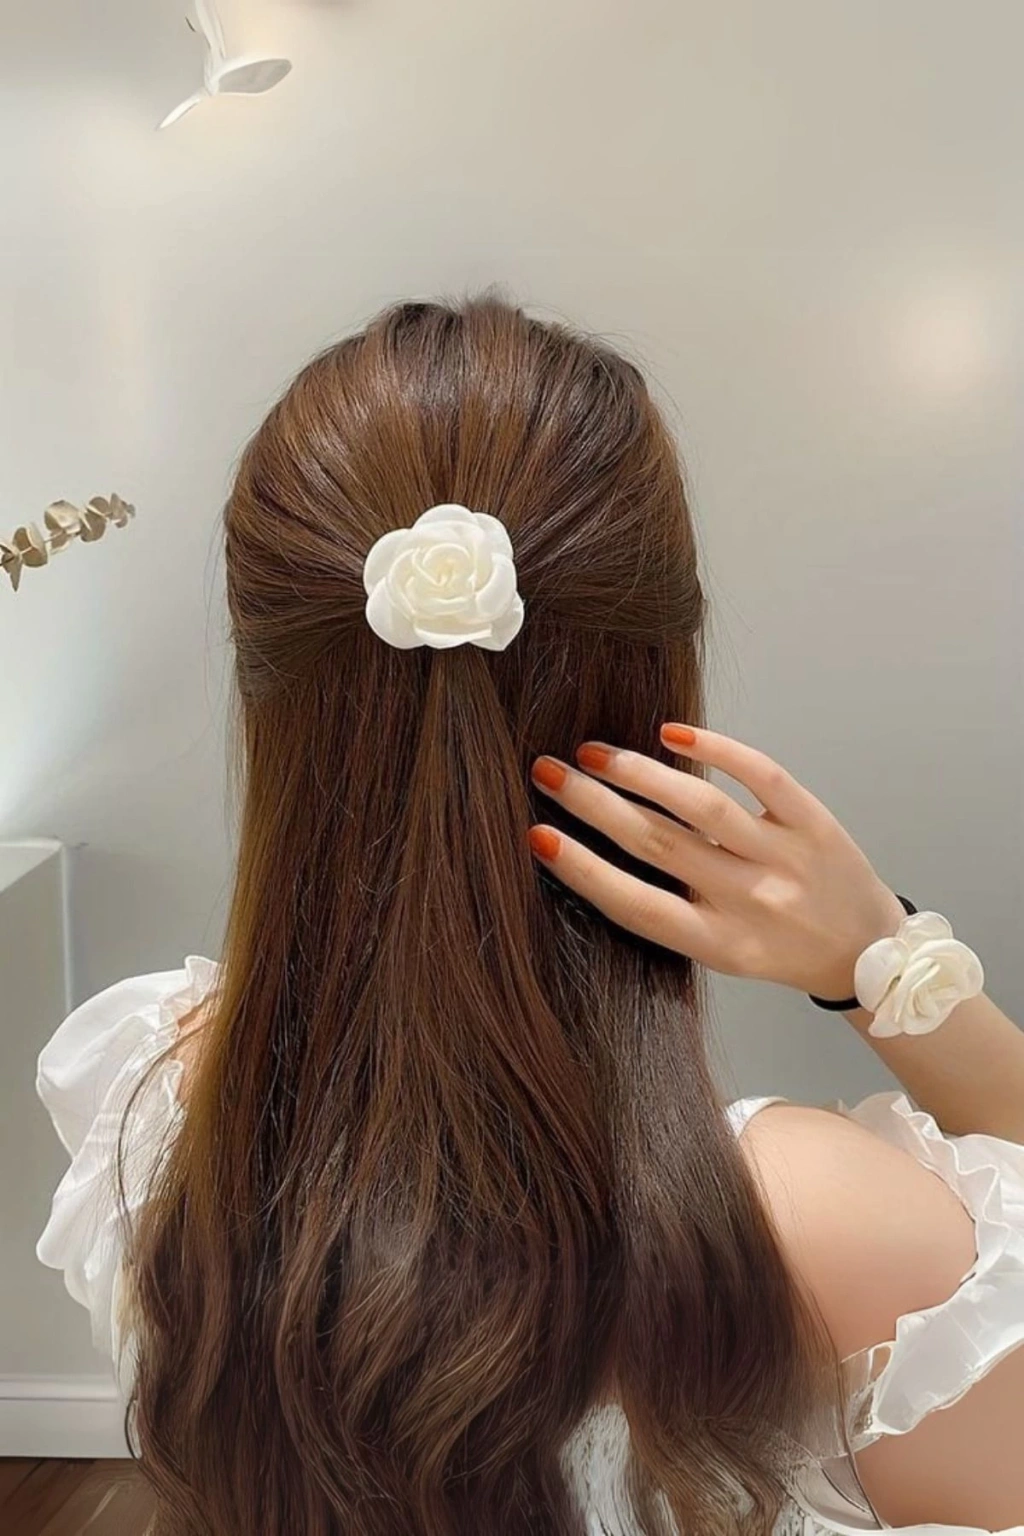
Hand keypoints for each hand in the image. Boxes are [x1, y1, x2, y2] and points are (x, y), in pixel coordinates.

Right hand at [528, 724, 907, 1001]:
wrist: (871, 955)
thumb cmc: (780, 949)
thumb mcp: (723, 952)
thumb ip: (673, 910)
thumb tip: (600, 847)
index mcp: (718, 944)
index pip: (637, 906)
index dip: (584, 872)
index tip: (538, 837)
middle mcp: (749, 903)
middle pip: (658, 845)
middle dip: (593, 804)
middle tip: (547, 772)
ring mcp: (784, 860)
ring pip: (702, 807)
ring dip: (639, 774)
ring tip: (594, 753)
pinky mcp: (814, 824)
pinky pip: (761, 777)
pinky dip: (716, 749)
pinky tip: (671, 733)